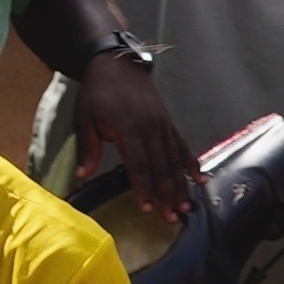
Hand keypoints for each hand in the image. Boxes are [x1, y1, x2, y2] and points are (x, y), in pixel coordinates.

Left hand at [71, 48, 196, 221]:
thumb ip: (87, 147)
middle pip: (161, 167)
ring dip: (181, 185)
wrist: (116, 64)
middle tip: (170, 218)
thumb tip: (83, 176)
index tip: (147, 208)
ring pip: (175, 160)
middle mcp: (150, 128)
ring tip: (185, 207)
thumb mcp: (84, 117)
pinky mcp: (169, 122)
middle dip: (166, 194)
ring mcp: (163, 125)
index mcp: (128, 128)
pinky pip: (182, 146)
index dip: (144, 187)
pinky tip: (201, 180)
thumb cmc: (96, 93)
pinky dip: (192, 164)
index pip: (138, 164)